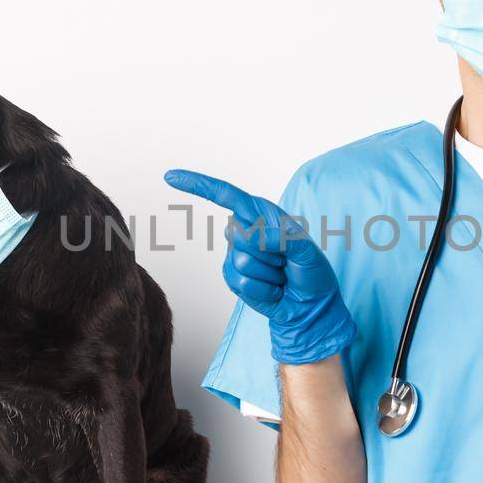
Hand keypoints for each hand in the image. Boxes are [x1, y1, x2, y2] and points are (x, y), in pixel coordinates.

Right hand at [164, 169, 355, 364]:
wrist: (308, 305)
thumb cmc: (311, 273)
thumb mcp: (307, 250)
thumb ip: (284, 238)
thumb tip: (255, 236)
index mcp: (262, 213)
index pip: (225, 195)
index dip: (198, 185)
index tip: (171, 177)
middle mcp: (245, 230)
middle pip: (238, 233)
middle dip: (267, 251)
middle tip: (285, 260)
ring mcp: (235, 255)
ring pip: (241, 261)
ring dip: (268, 273)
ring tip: (280, 275)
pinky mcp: (232, 277)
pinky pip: (241, 281)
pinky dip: (263, 289)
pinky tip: (273, 288)